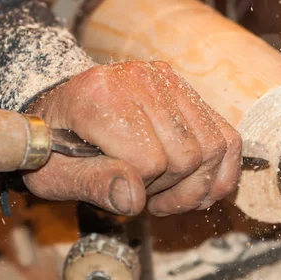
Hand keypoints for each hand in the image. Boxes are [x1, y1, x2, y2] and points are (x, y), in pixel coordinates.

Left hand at [23, 61, 241, 215]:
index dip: (139, 190)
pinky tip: (202, 187)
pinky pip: (227, 135)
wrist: (58, 108)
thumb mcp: (55, 174)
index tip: (122, 192)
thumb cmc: (53, 146)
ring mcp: (167, 80)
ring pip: (214, 148)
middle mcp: (139, 79)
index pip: (149, 161)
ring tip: (170, 192)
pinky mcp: (185, 89)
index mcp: (99, 97)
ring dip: (197, 185)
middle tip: (147, 196)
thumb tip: (134, 200)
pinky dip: (222, 171)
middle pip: (187, 155)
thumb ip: (93, 185)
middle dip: (171, 190)